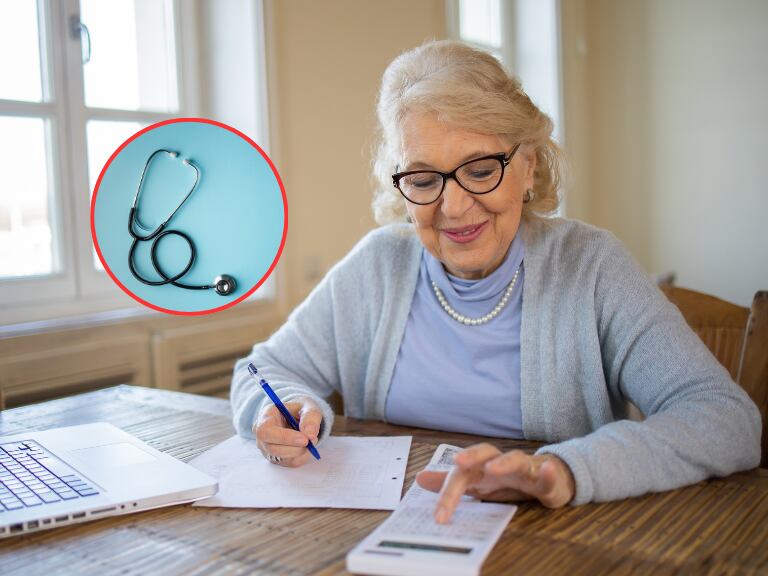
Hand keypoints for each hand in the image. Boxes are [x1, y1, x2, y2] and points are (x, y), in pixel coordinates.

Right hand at [253, 398, 321, 467]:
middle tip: (312, 442)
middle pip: (272, 449)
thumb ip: (310, 418)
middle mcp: (262, 435)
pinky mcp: (276, 458)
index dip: (284, 438)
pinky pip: (290, 463)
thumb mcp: (308, 407)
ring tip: (312, 440)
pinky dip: (303, 457)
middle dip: (295, 448)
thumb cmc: (301, 410)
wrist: (300, 417)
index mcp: (265, 417)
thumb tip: (310, 435)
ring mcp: (267, 449)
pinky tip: (308, 446)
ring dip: (301, 452)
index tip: (304, 439)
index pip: (266, 432)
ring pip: (283, 458)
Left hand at [416, 443, 574, 522]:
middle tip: (458, 462)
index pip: (462, 473)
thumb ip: (451, 482)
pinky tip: (547, 470)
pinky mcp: (546, 478)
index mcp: (483, 467)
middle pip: (486, 454)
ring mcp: (525, 469)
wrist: (547, 475)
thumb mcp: (478, 482)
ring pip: (516, 459)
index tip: (439, 516)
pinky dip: (547, 472)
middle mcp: (502, 463)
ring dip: (505, 462)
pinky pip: (548, 475)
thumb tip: (420, 478)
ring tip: (494, 468)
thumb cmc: (509, 479)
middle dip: (472, 456)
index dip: (449, 491)